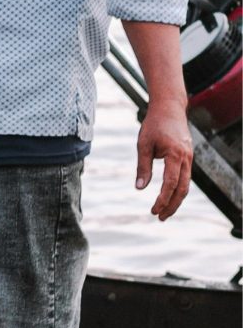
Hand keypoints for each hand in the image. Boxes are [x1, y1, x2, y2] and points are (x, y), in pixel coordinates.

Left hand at [135, 100, 193, 220]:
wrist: (170, 109)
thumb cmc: (154, 125)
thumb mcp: (143, 145)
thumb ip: (142, 167)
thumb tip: (139, 188)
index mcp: (175, 155)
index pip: (170, 183)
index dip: (162, 198)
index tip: (153, 210)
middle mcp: (186, 158)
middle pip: (182, 188)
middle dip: (172, 205)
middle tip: (159, 218)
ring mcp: (189, 158)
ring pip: (186, 185)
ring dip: (176, 200)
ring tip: (163, 212)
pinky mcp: (187, 157)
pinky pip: (185, 178)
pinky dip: (178, 190)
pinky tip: (168, 197)